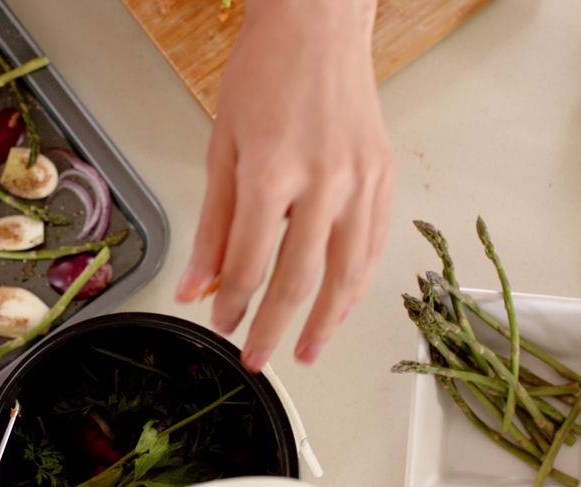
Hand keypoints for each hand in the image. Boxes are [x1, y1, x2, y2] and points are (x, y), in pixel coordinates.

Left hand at [177, 0, 393, 370]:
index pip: (249, 262)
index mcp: (271, 172)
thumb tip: (196, 283)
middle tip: (257, 358)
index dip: (233, 302)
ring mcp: (360, 180)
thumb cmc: (264, 75)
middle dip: (274, 327)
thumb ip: (212, 224)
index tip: (222, 321)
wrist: (317, 26)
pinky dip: (356, 282)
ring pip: (346, 272)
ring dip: (325, 321)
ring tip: (307, 351)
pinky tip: (340, 304)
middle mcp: (322, 181)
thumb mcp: (221, 147)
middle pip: (298, 279)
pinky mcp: (384, 176)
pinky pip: (373, 244)